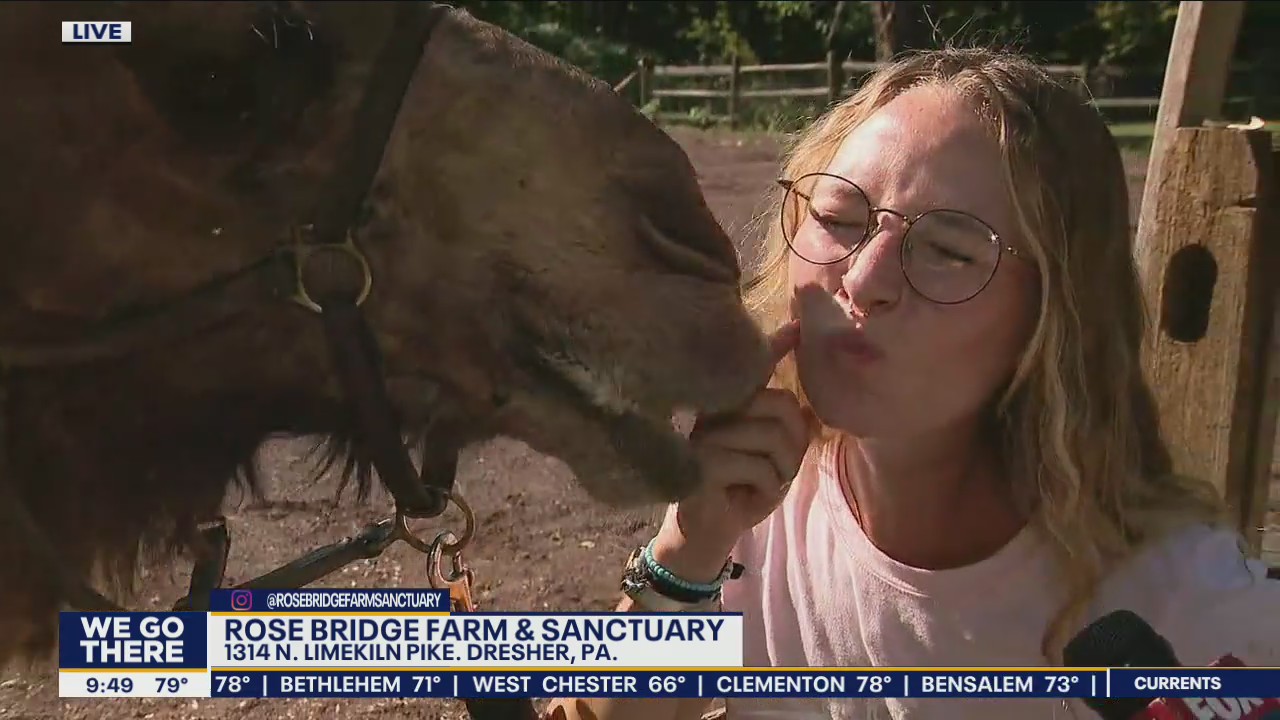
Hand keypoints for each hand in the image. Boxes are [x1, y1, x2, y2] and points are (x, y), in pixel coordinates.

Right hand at [651, 319, 811, 581]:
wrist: (707, 534)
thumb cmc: (741, 491)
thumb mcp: (773, 459)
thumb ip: (788, 431)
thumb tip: (810, 409)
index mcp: (729, 405)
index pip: (755, 367)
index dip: (775, 345)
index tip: (796, 327)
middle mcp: (714, 411)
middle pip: (780, 404)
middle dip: (794, 441)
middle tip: (783, 468)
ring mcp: (703, 434)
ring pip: (773, 438)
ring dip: (781, 470)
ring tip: (764, 484)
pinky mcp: (701, 463)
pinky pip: (759, 467)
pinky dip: (766, 489)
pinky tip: (747, 497)